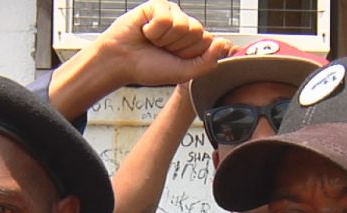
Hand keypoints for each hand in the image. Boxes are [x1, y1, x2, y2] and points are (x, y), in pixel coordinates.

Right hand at [94, 0, 232, 86]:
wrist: (121, 61)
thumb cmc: (150, 67)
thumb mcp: (184, 72)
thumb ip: (207, 62)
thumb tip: (224, 42)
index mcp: (194, 41)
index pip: (209, 43)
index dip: (190, 55)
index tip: (174, 59)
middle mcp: (186, 26)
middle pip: (198, 33)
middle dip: (178, 47)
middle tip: (162, 50)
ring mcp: (173, 14)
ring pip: (183, 26)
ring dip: (165, 39)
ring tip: (153, 41)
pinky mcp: (159, 6)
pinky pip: (166, 18)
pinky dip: (154, 30)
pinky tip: (145, 31)